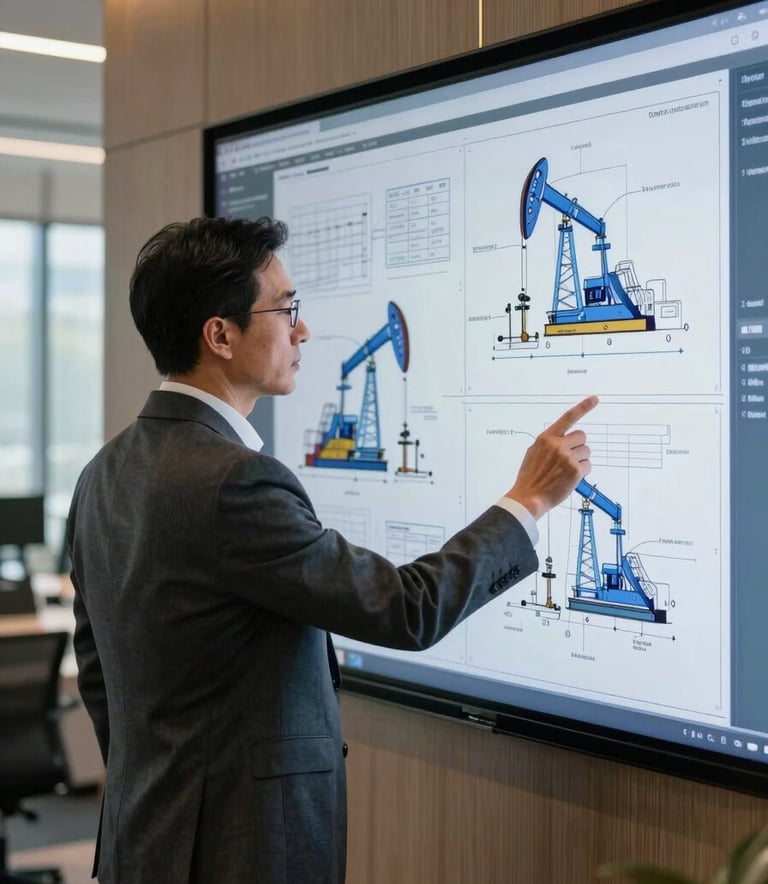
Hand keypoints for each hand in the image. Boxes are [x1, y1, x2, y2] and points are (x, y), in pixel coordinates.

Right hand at [505, 395, 597, 519]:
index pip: (568, 418)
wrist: (529, 497)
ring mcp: (567, 457)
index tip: (595, 399)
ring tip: (566, 471)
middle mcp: (558, 445)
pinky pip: (588, 466)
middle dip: (578, 446)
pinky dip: (582, 473)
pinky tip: (570, 479)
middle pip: (582, 436)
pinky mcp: (575, 471)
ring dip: (580, 460)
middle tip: (569, 458)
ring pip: (586, 452)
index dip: (583, 407)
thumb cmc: (530, 477)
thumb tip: (561, 439)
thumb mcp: (533, 453)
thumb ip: (548, 443)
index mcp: (546, 438)